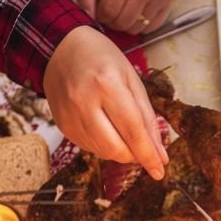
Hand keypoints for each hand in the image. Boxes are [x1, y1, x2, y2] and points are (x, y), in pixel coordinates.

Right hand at [44, 27, 167, 179]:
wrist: (61, 49)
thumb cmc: (100, 58)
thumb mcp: (132, 79)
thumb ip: (147, 118)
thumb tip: (159, 154)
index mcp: (107, 84)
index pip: (132, 131)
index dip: (148, 155)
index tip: (159, 171)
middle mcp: (84, 102)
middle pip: (114, 148)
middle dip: (133, 156)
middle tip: (142, 149)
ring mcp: (70, 115)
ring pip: (101, 152)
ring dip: (119, 151)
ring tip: (122, 131)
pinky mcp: (62, 125)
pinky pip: (88, 148)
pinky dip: (103, 146)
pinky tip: (105, 128)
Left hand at [77, 0, 171, 34]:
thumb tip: (89, 16)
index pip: (109, 10)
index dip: (101, 15)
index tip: (101, 7)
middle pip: (123, 22)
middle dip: (113, 21)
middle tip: (112, 8)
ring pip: (136, 28)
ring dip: (126, 24)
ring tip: (124, 8)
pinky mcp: (168, 0)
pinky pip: (150, 28)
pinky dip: (140, 25)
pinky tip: (137, 10)